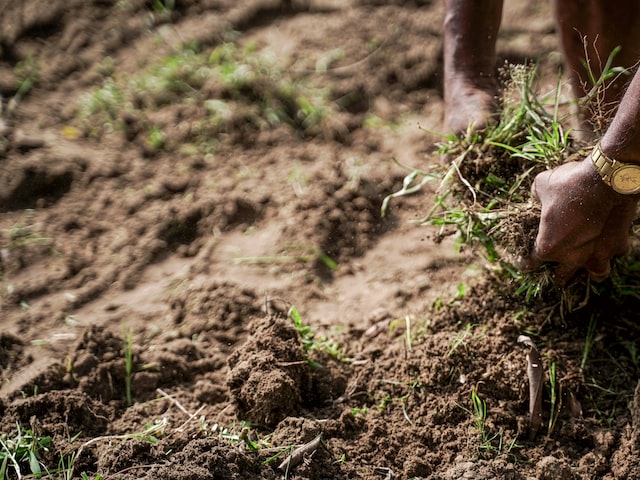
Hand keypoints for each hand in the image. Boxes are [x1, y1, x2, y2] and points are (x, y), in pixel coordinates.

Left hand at [522, 157, 638, 282]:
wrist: (606, 180)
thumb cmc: (569, 185)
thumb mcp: (542, 185)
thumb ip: (537, 196)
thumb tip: (536, 196)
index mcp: (549, 247)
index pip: (532, 263)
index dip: (527, 263)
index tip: (525, 263)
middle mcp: (574, 257)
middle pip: (563, 276)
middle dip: (557, 273)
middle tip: (555, 268)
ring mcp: (598, 254)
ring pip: (597, 273)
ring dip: (591, 269)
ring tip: (589, 264)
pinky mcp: (619, 245)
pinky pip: (616, 253)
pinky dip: (612, 249)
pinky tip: (610, 242)